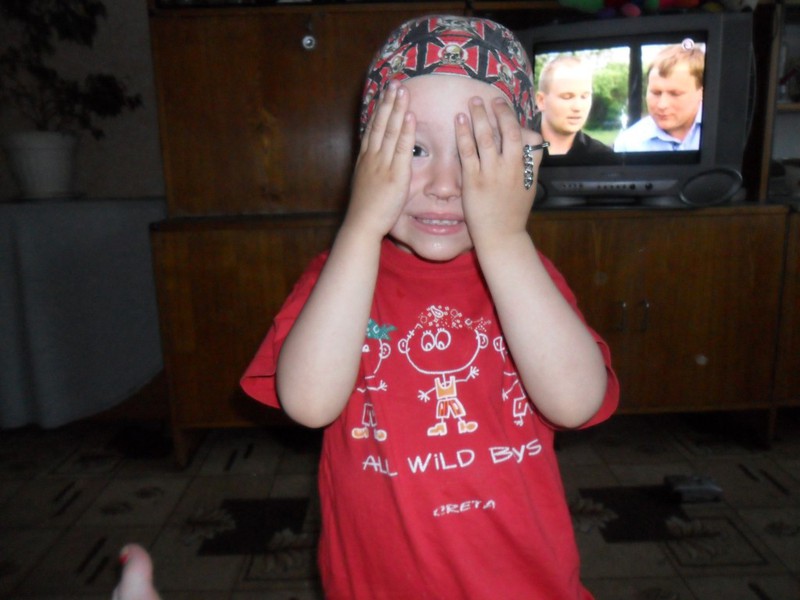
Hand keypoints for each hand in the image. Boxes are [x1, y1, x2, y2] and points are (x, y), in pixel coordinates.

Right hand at [345, 82, 415, 240]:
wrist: (361, 224)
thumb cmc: (366, 209)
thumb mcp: (366, 183)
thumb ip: (372, 169)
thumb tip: (376, 160)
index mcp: (366, 159)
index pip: (373, 128)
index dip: (380, 109)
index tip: (385, 93)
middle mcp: (373, 157)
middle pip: (380, 124)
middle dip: (388, 102)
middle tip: (395, 82)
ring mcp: (383, 164)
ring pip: (390, 131)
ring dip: (397, 109)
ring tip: (403, 91)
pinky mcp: (396, 175)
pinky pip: (402, 149)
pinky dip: (406, 131)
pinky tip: (410, 116)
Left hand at [455, 97, 543, 246]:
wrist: (501, 237)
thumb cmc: (513, 214)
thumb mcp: (529, 189)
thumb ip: (528, 168)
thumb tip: (527, 149)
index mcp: (528, 169)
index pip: (532, 140)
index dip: (523, 125)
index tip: (512, 117)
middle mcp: (512, 167)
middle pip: (509, 131)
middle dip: (501, 112)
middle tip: (493, 99)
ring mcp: (492, 173)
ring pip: (487, 136)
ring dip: (480, 115)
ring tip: (474, 101)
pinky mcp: (473, 180)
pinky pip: (468, 150)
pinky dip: (464, 133)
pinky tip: (460, 119)